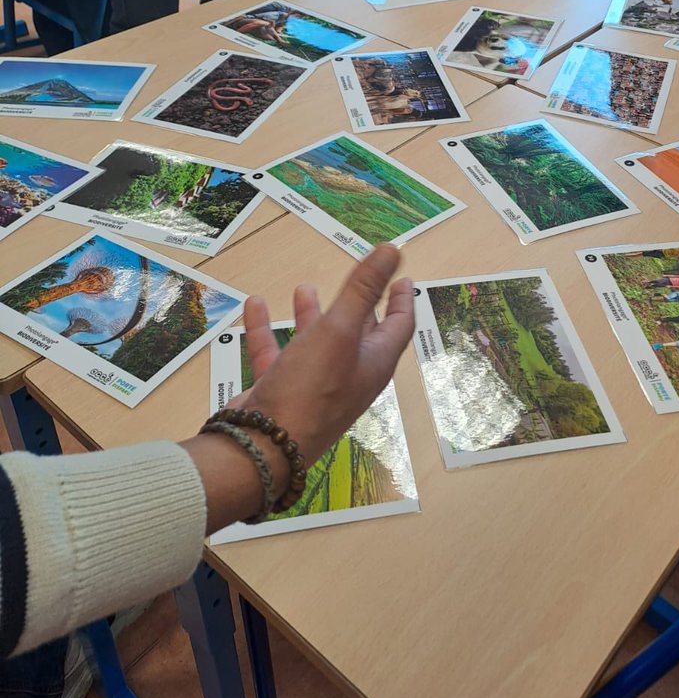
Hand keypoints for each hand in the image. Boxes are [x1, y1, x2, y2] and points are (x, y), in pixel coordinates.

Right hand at [182, 245, 413, 533]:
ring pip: (317, 343)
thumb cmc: (311, 389)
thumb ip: (363, 288)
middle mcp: (349, 377)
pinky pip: (277, 354)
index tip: (404, 282)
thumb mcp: (340, 329)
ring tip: (302, 288)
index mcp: (373, 364)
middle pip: (360, 334)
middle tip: (358, 280)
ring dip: (312, 315)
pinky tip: (254, 306)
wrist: (262, 447)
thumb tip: (392, 250)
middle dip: (358, 305)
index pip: (398, 326)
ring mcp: (314, 388)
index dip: (402, 301)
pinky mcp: (282, 393)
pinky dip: (267, 330)